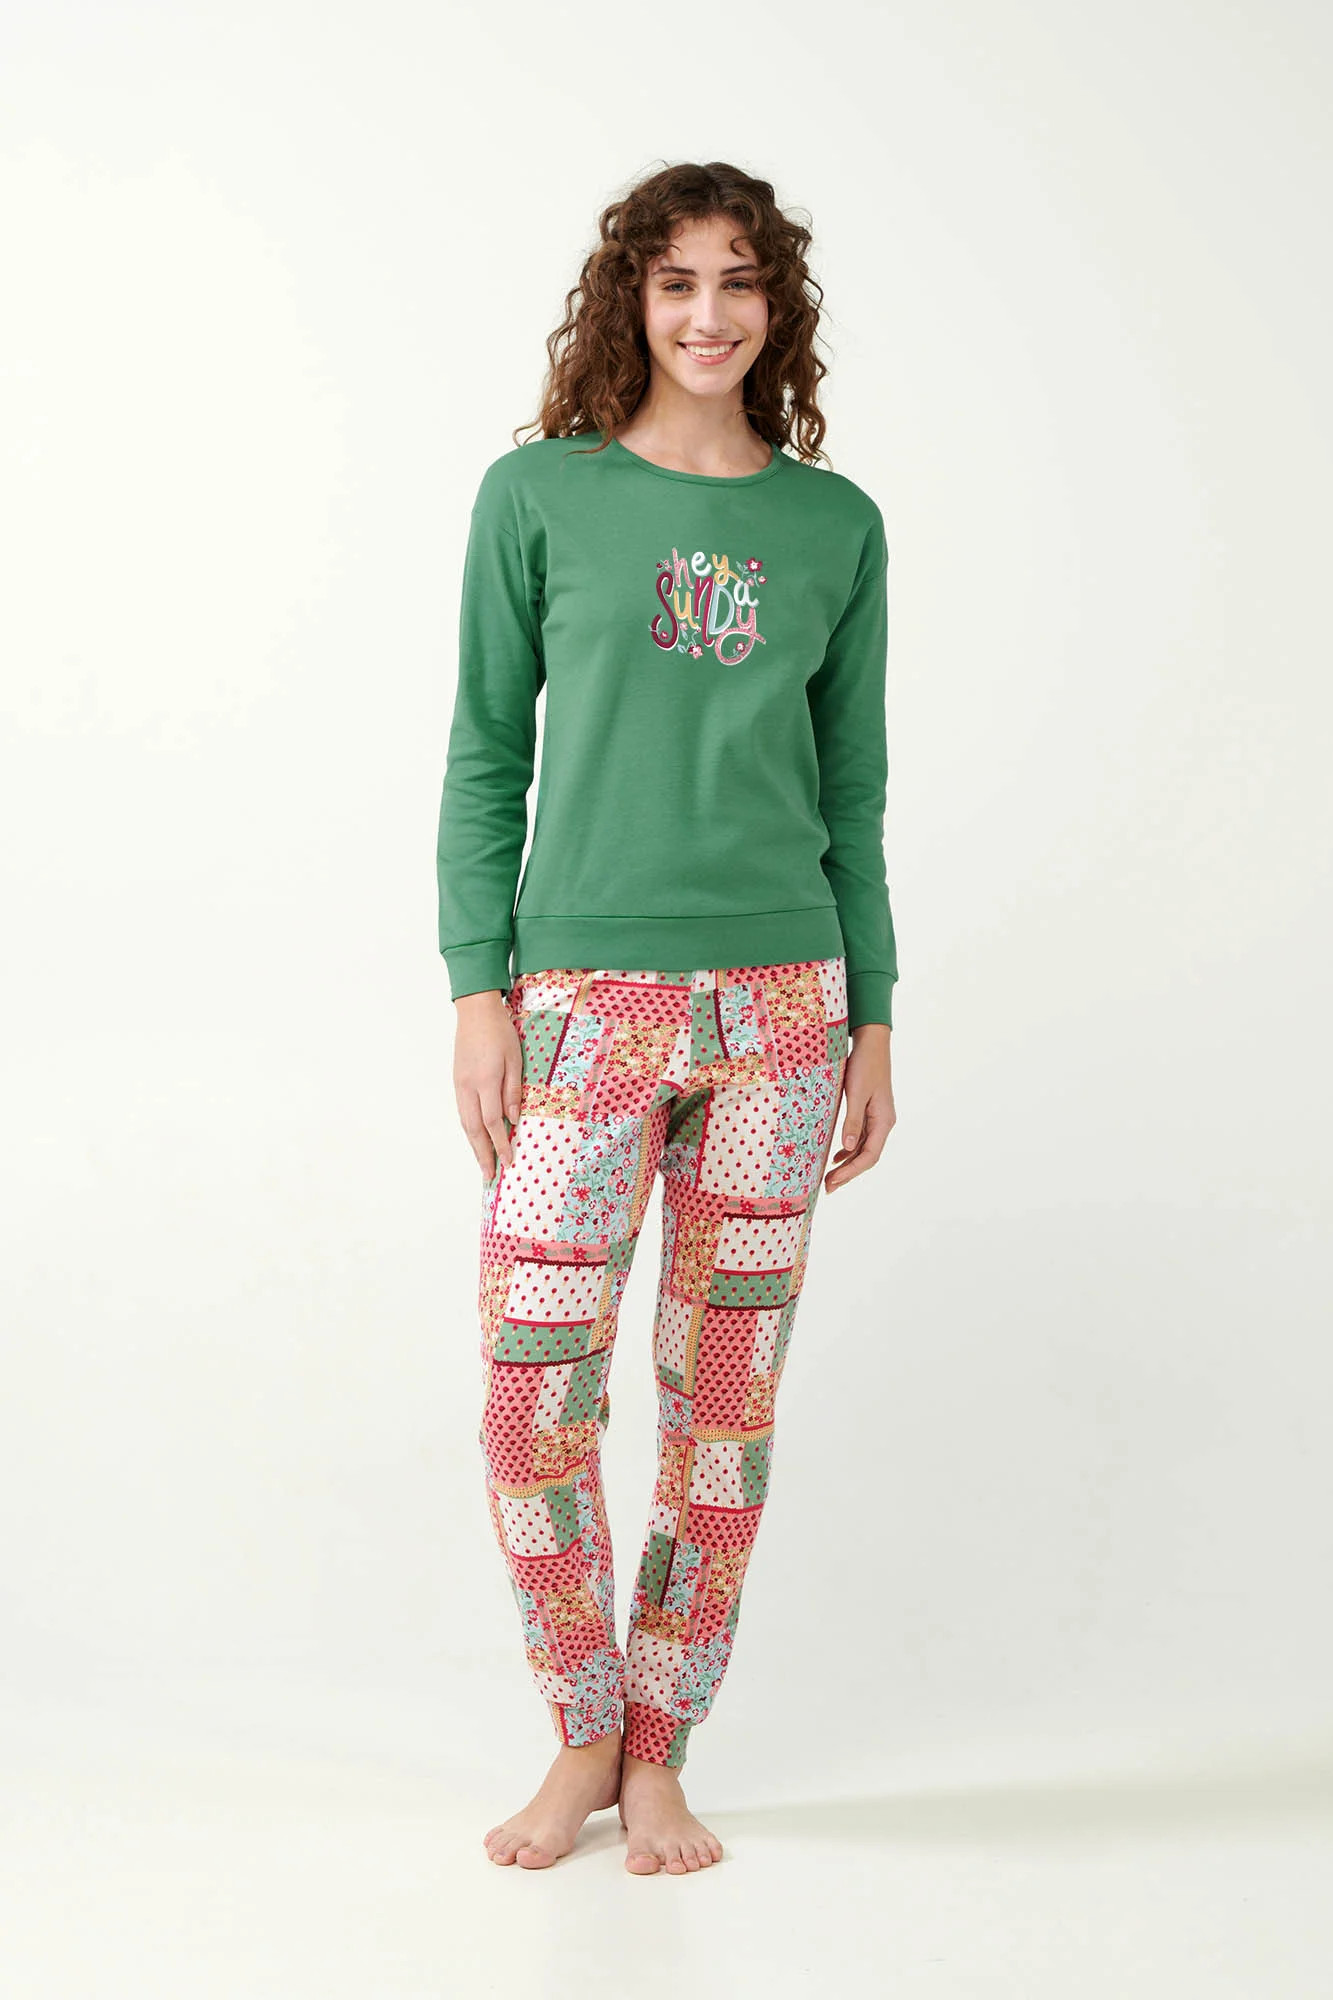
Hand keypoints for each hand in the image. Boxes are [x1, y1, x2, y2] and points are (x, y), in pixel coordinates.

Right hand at [453, 990, 522, 1180]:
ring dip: (474, 1146)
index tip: (508, 1161)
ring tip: (482, 1163)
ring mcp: (459, 1085)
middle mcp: (468, 1087)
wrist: (475, 1011)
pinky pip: (462, 1112)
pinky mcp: (457, 1081)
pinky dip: (469, 1130)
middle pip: (474, 1129)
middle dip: (483, 1154)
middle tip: (490, 1175)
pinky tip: (475, 1138)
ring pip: (465, 1122)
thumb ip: (513, 1090)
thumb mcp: (515, 1059)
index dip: (501, 1144)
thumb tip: (513, 1119)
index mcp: (485, 1081)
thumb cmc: (500, 1032)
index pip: (493, 1121)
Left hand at [825, 1024, 895, 1193]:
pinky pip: (861, 1138)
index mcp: (884, 1120)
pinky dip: (848, 1150)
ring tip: (830, 1177)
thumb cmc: (865, 1065)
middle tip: (827, 1188)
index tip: (833, 1182)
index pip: (869, 1156)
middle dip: (848, 1173)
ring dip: (847, 1164)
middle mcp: (883, 1122)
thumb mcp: (856, 1093)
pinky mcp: (870, 1111)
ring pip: (863, 1149)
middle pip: (867, 1156)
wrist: (872, 1043)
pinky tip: (836, 1156)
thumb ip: (853, 1120)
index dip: (851, 1172)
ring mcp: (877, 1118)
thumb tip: (847, 1148)